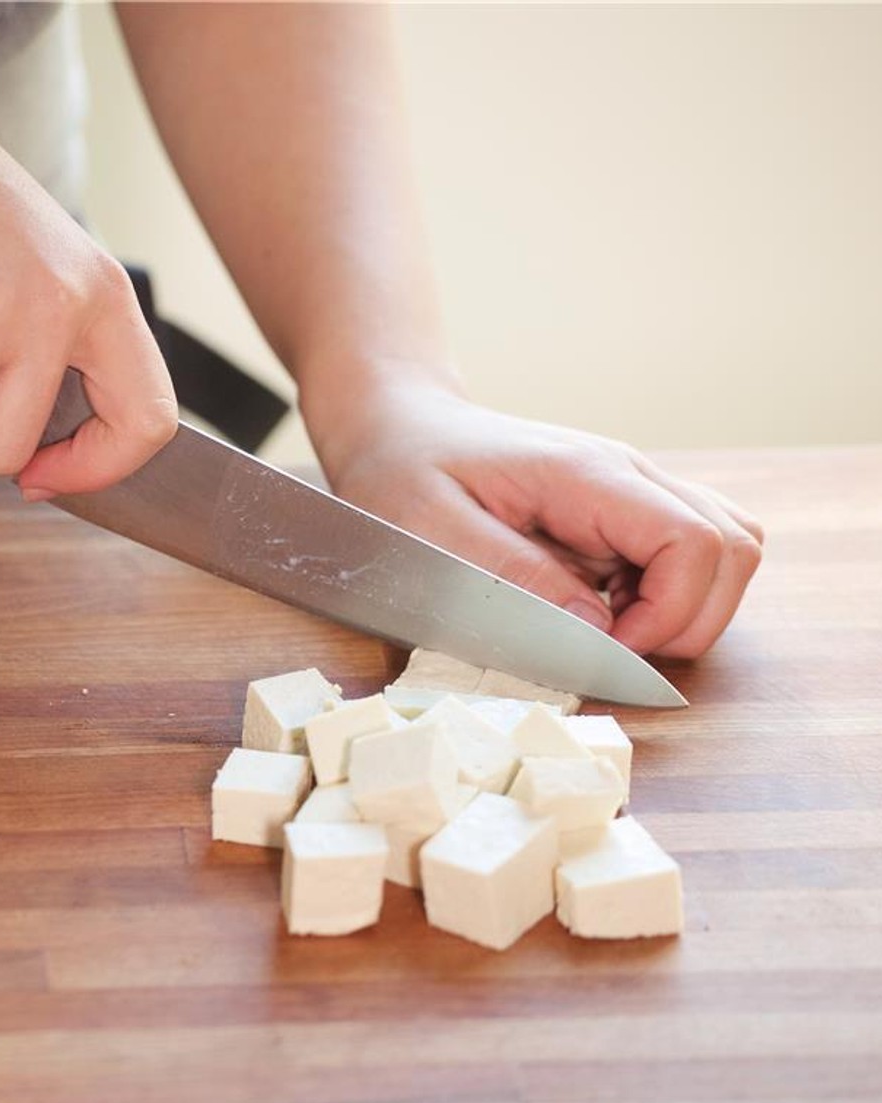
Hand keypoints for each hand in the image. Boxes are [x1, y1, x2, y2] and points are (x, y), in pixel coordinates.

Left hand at [312, 381, 763, 657]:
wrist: (397, 426)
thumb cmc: (402, 471)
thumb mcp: (431, 527)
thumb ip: (512, 575)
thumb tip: (596, 628)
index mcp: (585, 474)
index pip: (694, 542)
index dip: (670, 613)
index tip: (607, 650)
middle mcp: (625, 475)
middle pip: (732, 548)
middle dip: (688, 621)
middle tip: (609, 650)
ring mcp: (629, 491)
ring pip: (724, 551)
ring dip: (683, 609)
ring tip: (606, 630)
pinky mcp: (620, 513)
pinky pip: (685, 556)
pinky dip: (663, 598)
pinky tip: (599, 611)